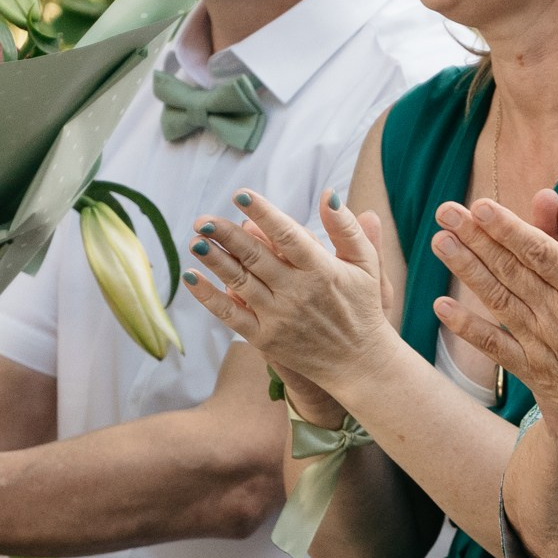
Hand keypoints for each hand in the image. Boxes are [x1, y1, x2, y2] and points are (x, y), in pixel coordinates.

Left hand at [185, 187, 397, 425]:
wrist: (359, 364)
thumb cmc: (363, 307)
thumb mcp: (366, 264)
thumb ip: (347, 228)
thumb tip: (328, 193)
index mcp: (322, 270)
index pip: (287, 235)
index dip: (263, 213)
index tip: (241, 195)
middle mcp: (298, 293)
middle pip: (256, 257)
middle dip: (226, 235)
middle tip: (203, 218)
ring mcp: (279, 317)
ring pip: (239, 282)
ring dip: (214, 260)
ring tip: (195, 240)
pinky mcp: (266, 339)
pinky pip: (231, 315)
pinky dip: (209, 297)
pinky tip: (191, 277)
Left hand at [429, 193, 557, 438]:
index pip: (540, 251)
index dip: (508, 227)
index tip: (481, 206)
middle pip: (510, 268)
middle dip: (475, 236)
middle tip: (446, 211)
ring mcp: (545, 344)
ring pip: (498, 299)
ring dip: (466, 269)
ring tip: (440, 242)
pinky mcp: (537, 373)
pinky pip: (495, 347)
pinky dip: (467, 327)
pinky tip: (441, 306)